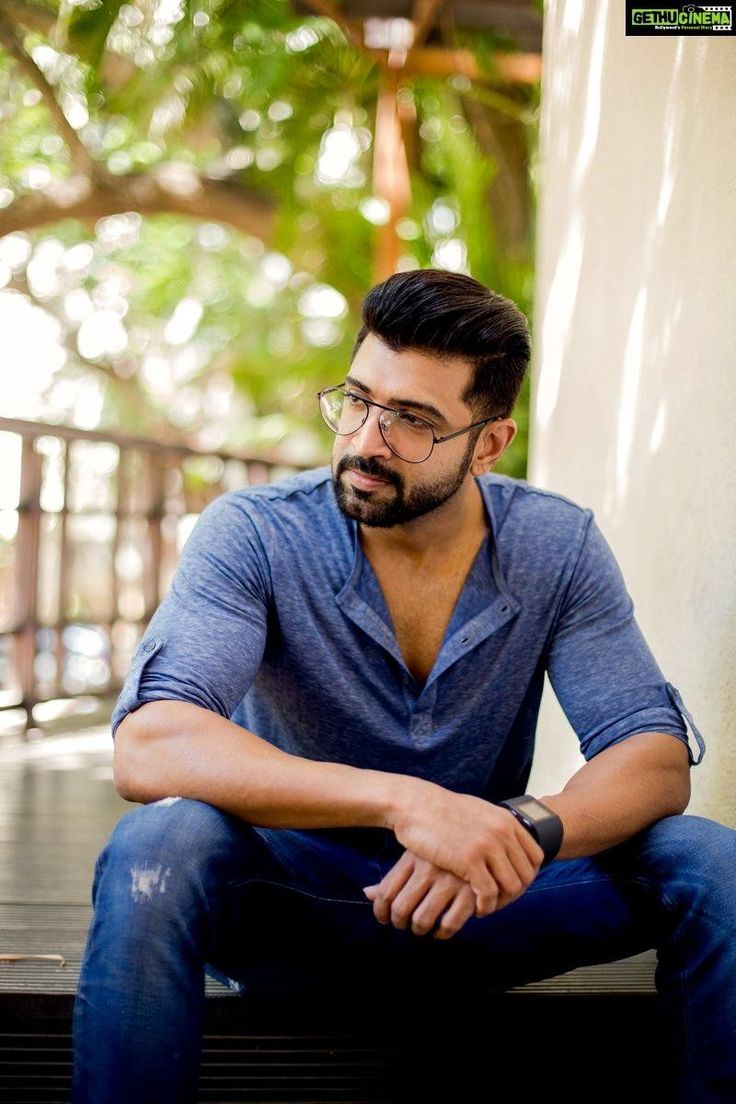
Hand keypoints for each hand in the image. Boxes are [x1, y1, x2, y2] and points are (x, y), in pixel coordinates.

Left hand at [362, 849, 476, 939]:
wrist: (483, 828)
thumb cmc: (442, 846)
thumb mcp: (418, 853)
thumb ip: (395, 876)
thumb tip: (366, 893)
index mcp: (413, 857)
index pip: (386, 892)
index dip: (381, 912)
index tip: (385, 919)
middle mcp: (429, 868)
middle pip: (401, 909)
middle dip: (400, 924)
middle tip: (404, 925)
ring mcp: (450, 880)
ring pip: (422, 920)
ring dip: (419, 930)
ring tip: (422, 928)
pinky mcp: (471, 892)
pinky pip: (449, 925)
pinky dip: (442, 933)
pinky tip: (442, 928)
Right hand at [388, 778, 545, 916]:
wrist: (415, 804)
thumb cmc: (441, 810)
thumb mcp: (478, 811)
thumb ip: (495, 825)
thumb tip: (506, 837)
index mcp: (506, 820)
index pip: (535, 855)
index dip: (527, 875)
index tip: (513, 884)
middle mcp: (501, 832)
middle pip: (526, 874)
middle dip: (515, 893)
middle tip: (500, 901)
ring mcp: (487, 845)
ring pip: (511, 886)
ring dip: (502, 902)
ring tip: (488, 906)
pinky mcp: (469, 860)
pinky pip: (489, 893)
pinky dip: (486, 907)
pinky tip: (477, 909)